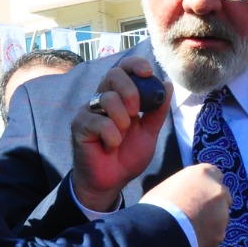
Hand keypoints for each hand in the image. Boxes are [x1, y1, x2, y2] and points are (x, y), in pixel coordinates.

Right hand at [70, 56, 173, 210]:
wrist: (111, 181)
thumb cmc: (127, 156)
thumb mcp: (149, 133)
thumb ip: (157, 111)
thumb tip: (168, 85)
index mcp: (119, 96)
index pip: (123, 69)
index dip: (135, 65)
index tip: (149, 72)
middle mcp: (102, 98)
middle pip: (113, 75)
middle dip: (130, 90)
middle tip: (136, 111)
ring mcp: (89, 111)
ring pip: (106, 98)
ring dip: (122, 118)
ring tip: (123, 135)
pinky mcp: (79, 125)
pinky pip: (98, 122)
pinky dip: (111, 136)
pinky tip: (111, 146)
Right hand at [141, 163, 228, 246]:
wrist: (159, 231)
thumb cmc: (157, 205)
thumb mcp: (168, 186)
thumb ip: (184, 187)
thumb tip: (184, 194)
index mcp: (204, 173)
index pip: (215, 174)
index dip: (207, 185)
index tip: (201, 193)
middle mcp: (218, 190)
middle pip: (223, 195)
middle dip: (214, 203)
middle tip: (198, 212)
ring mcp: (223, 212)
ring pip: (222, 216)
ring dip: (213, 220)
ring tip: (194, 229)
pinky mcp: (220, 233)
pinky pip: (216, 234)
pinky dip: (209, 237)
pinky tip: (194, 240)